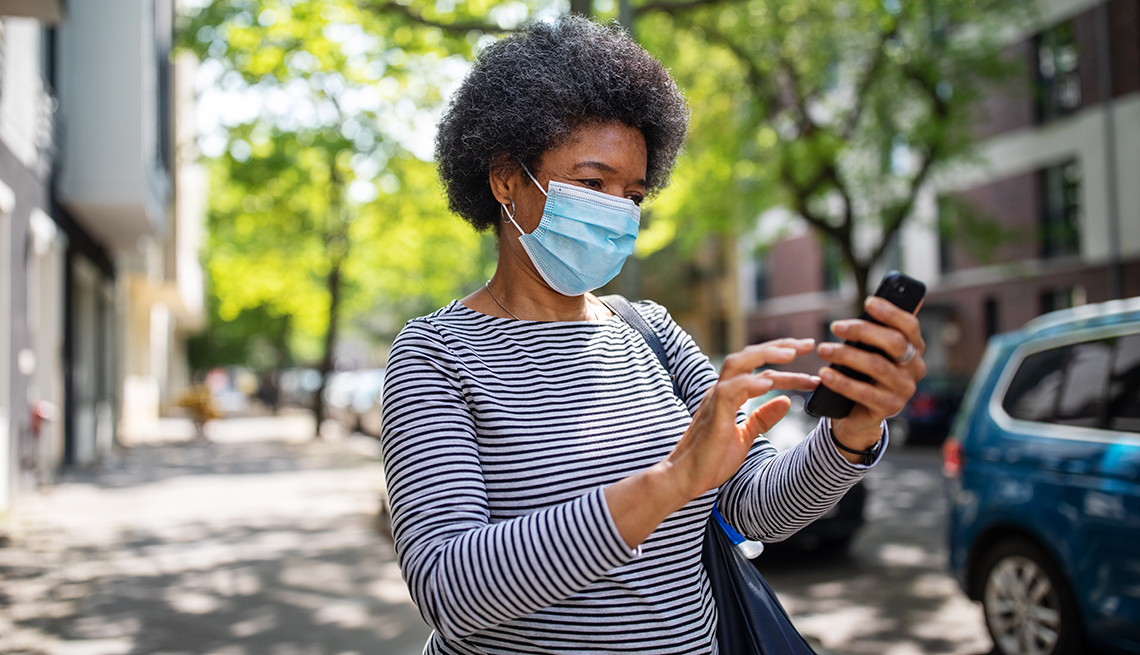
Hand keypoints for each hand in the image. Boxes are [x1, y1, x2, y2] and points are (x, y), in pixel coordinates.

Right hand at [605, 338, 818, 548]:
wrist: (687, 477)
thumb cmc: (711, 459)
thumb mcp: (745, 436)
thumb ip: (763, 418)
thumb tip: (786, 402)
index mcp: (730, 395)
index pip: (761, 371)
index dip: (787, 366)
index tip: (810, 363)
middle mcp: (722, 390)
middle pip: (749, 356)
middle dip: (779, 347)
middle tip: (808, 344)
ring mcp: (715, 399)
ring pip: (738, 363)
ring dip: (765, 355)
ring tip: (791, 354)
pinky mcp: (713, 412)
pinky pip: (730, 389)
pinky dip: (750, 382)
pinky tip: (769, 382)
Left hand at [817, 296, 926, 450]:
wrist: (856, 413)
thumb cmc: (862, 374)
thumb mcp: (869, 351)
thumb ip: (872, 334)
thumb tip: (869, 306)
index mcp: (914, 349)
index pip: (910, 326)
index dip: (891, 313)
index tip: (868, 302)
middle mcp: (915, 368)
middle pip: (894, 343)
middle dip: (863, 331)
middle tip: (835, 326)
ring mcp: (905, 389)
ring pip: (877, 366)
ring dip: (847, 355)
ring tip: (823, 349)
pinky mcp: (890, 407)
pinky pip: (865, 393)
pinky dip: (842, 382)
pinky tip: (825, 374)